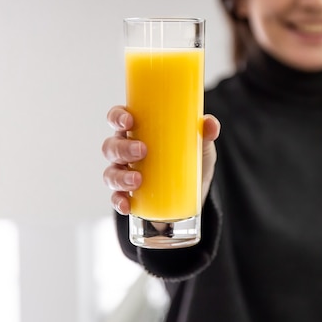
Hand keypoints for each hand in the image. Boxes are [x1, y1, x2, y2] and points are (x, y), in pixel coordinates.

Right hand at [102, 105, 220, 214]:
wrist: (196, 192)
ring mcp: (124, 174)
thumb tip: (210, 124)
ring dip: (120, 176)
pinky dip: (118, 201)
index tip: (129, 121)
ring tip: (137, 180)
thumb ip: (205, 133)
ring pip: (110, 173)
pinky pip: (116, 198)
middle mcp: (126, 150)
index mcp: (138, 130)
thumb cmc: (191, 159)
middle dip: (122, 148)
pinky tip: (126, 205)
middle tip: (142, 151)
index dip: (117, 117)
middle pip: (111, 146)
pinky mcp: (129, 196)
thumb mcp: (201, 145)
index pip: (118, 118)